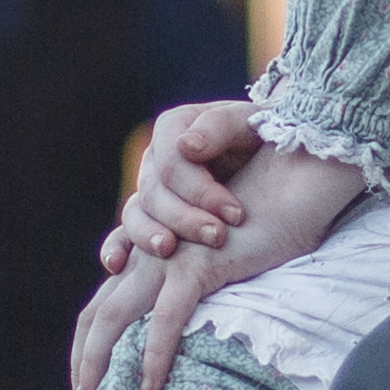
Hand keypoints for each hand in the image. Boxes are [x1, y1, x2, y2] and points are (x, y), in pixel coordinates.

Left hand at [104, 149, 366, 389]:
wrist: (298, 177)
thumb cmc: (271, 216)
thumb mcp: (230, 257)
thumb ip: (206, 283)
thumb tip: (204, 330)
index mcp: (154, 255)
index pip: (105, 300)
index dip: (89, 341)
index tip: (90, 376)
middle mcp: (152, 256)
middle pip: (97, 312)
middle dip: (84, 359)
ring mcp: (171, 259)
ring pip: (114, 315)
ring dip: (100, 362)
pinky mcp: (199, 265)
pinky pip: (167, 317)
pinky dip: (154, 354)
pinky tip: (151, 385)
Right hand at [112, 98, 266, 263]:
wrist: (275, 166)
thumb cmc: (264, 140)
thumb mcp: (251, 122)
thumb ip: (220, 126)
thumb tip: (187, 146)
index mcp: (174, 129)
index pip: (172, 162)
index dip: (200, 190)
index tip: (236, 214)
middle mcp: (155, 161)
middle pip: (154, 192)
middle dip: (185, 218)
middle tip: (218, 237)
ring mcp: (149, 194)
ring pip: (136, 215)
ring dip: (149, 235)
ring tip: (168, 250)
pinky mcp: (149, 223)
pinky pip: (122, 237)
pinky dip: (115, 250)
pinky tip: (116, 266)